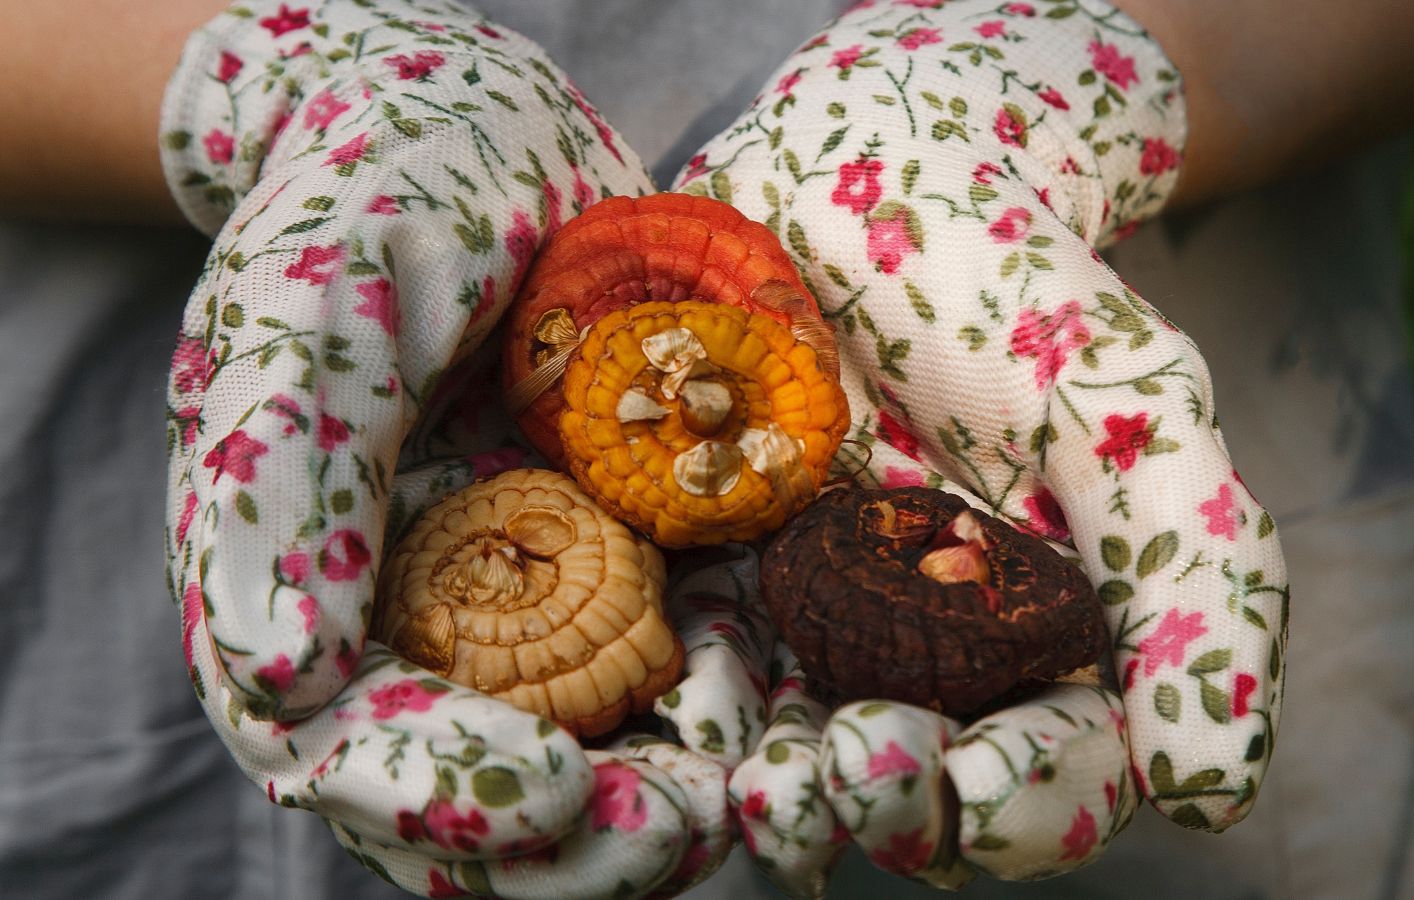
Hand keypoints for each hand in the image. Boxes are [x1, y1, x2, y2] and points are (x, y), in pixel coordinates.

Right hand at [161, 2, 729, 894]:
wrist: (497, 133)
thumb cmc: (380, 194)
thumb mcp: (318, 308)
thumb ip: (286, 484)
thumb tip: (273, 685)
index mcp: (316, 586)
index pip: (353, 749)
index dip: (442, 798)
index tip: (559, 798)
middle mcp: (427, 622)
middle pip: (487, 794)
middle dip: (586, 842)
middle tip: (693, 832)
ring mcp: (539, 603)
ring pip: (599, 759)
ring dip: (682, 800)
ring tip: (769, 788)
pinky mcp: (636, 568)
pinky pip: (688, 673)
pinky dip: (746, 709)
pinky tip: (804, 701)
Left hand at [678, 0, 1288, 888]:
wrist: (873, 175)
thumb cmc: (1019, 290)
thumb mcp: (1135, 413)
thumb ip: (1193, 581)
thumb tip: (1214, 798)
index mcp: (1043, 646)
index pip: (1050, 779)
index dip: (1015, 808)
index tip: (966, 785)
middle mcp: (924, 660)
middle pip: (903, 793)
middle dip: (862, 807)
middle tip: (811, 787)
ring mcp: (805, 625)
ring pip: (783, 754)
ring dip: (754, 786)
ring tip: (723, 778)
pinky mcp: (702, 574)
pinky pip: (680, 664)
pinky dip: (666, 704)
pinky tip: (634, 708)